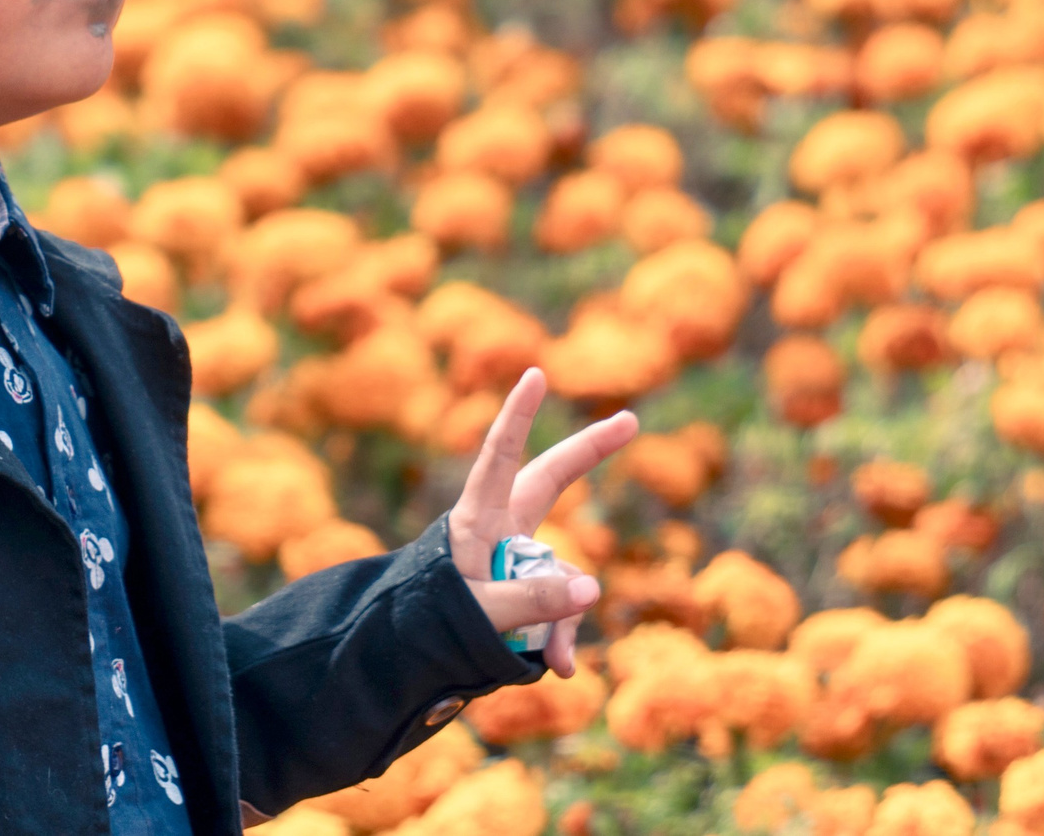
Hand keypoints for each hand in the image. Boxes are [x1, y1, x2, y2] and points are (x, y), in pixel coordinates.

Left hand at [447, 368, 636, 677]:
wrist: (412, 659)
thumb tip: (593, 589)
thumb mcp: (482, 613)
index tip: (534, 374)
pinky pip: (561, 607)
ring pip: (564, 573)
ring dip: (565, 615)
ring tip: (551, 659)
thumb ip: (534, 600)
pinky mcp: (530, 589)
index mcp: (477, 519)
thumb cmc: (431, 624)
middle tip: (630, 420)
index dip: (517, 416)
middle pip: (552, 479)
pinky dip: (561, 636)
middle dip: (590, 453)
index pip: (499, 458)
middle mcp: (502, 529)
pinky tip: (559, 667)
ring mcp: (520, 558)